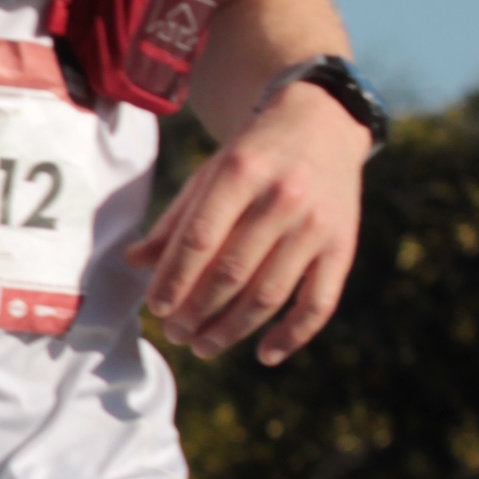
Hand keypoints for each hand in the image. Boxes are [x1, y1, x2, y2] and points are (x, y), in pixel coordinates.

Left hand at [126, 80, 366, 366]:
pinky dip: (292, 335)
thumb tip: (135, 262)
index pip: (200, 239)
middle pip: (232, 272)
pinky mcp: (343, 246)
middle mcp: (283, 198)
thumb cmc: (254, 155)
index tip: (156, 309)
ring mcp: (317, 224)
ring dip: (232, 330)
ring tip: (205, 346)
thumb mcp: (211, 172)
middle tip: (177, 335)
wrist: (322, 124)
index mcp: (241, 171)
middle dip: (197, 312)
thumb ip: (176, 219)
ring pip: (270, 294)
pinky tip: (264, 354)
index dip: (174, 280)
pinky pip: (318, 303)